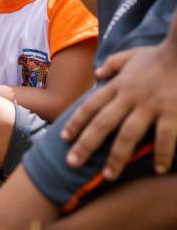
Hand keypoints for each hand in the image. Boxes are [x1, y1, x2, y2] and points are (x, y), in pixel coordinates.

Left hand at [63, 40, 176, 179]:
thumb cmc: (160, 54)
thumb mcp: (132, 54)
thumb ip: (113, 63)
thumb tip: (97, 72)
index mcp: (118, 85)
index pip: (90, 106)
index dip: (75, 122)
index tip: (63, 138)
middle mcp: (129, 97)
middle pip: (102, 124)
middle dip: (85, 145)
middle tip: (72, 163)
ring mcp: (151, 106)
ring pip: (128, 135)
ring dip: (117, 157)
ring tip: (108, 175)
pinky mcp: (173, 112)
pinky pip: (166, 137)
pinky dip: (162, 153)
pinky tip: (158, 169)